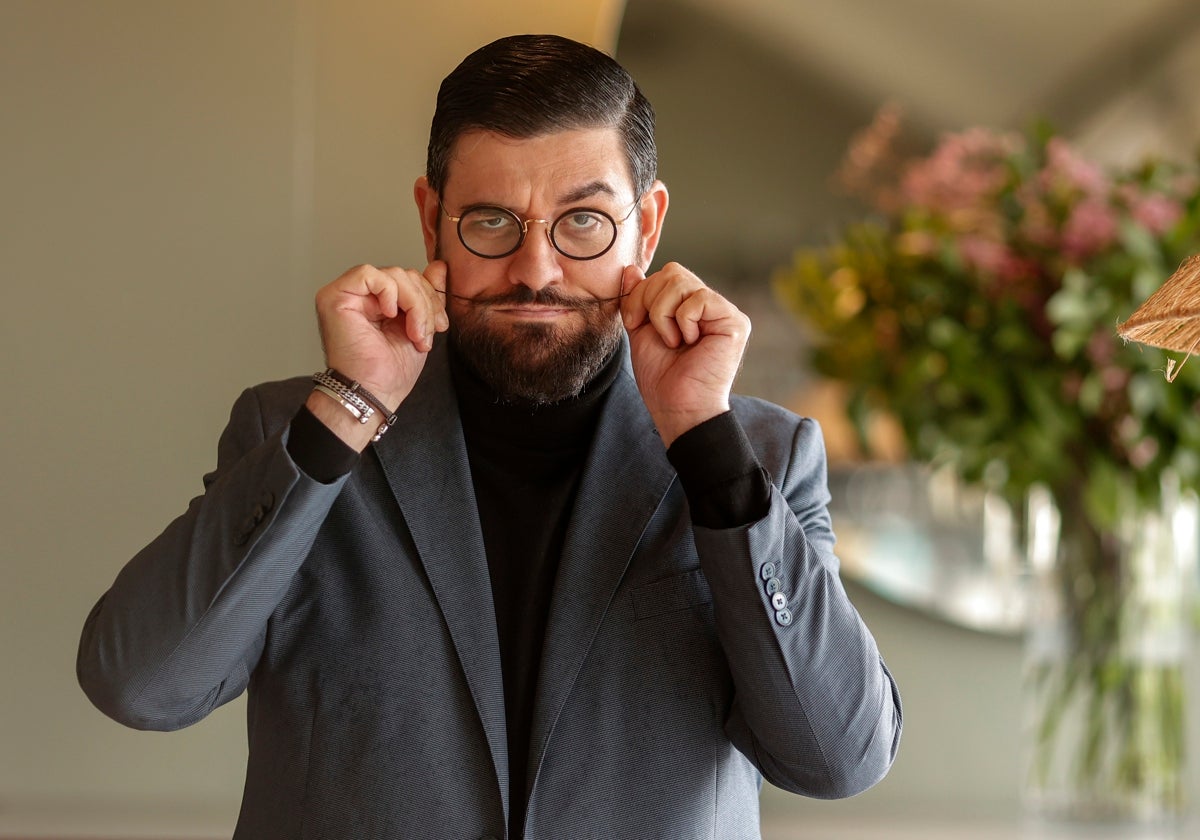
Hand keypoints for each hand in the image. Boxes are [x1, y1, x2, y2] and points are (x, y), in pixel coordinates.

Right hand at [313, 262, 448, 412]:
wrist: (374, 393)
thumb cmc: (390, 371)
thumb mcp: (421, 326)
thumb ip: (426, 295)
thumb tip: (440, 266)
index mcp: (379, 302)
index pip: (410, 279)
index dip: (430, 297)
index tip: (440, 326)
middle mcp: (361, 296)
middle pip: (403, 274)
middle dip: (424, 303)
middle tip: (424, 334)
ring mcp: (346, 294)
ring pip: (393, 274)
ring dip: (414, 304)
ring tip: (413, 334)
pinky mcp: (334, 296)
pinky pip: (369, 274)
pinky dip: (389, 293)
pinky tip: (390, 315)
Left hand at [620, 262, 749, 445]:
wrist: (676, 407)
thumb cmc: (661, 376)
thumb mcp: (641, 330)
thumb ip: (637, 299)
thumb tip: (631, 269)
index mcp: (690, 306)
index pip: (665, 275)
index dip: (641, 294)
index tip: (634, 323)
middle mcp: (710, 306)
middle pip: (672, 272)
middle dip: (648, 301)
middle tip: (653, 332)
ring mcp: (724, 312)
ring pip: (681, 282)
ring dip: (663, 314)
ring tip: (673, 341)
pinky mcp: (735, 322)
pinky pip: (698, 299)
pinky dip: (683, 321)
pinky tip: (690, 342)